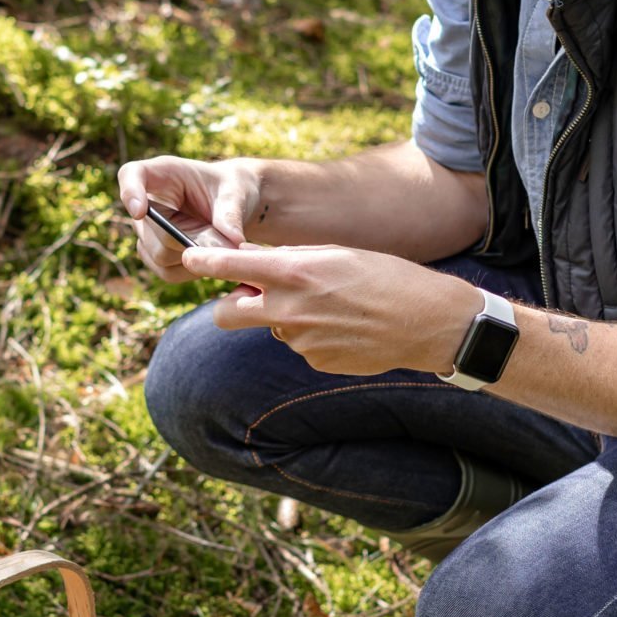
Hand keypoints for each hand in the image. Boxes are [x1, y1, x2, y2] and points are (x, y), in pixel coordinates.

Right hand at [117, 155, 264, 282]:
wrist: (235, 207)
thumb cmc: (232, 188)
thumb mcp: (236, 193)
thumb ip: (230, 214)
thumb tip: (231, 243)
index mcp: (162, 173)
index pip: (130, 175)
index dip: (130, 193)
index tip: (139, 211)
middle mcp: (148, 203)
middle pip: (151, 232)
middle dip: (187, 241)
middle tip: (225, 242)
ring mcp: (148, 232)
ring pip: (159, 257)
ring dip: (194, 257)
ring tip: (220, 246)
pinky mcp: (156, 256)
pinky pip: (167, 272)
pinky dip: (193, 270)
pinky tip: (210, 258)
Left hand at [183, 244, 480, 377]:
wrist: (427, 322)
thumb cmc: (385, 276)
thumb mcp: (335, 254)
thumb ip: (290, 261)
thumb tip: (252, 264)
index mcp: (293, 274)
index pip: (229, 267)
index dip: (203, 261)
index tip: (189, 257)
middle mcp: (288, 310)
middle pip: (227, 314)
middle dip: (229, 305)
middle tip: (247, 295)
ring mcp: (300, 342)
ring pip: (273, 328)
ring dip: (288, 318)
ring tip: (334, 307)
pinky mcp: (315, 362)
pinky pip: (300, 346)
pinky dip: (314, 336)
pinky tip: (345, 328)